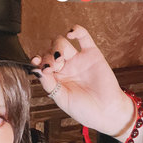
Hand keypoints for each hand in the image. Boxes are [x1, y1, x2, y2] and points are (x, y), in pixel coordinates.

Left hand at [31, 25, 135, 139]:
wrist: (106, 111)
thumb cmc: (84, 109)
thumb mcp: (61, 98)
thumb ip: (48, 83)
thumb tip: (36, 70)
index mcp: (56, 78)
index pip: (42, 63)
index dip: (37, 61)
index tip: (36, 63)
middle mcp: (65, 67)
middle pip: (50, 51)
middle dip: (48, 56)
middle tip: (52, 67)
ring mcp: (78, 59)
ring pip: (62, 43)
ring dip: (57, 47)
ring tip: (61, 59)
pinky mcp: (92, 54)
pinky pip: (83, 37)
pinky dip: (76, 31)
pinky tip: (71, 34)